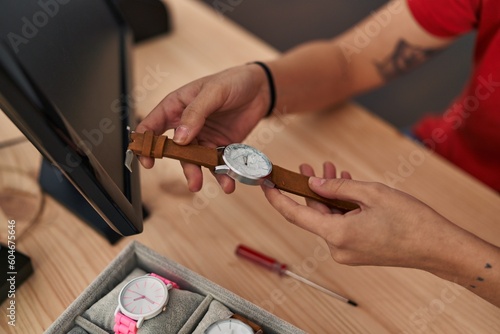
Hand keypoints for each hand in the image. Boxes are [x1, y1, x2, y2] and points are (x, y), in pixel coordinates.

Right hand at [136, 64, 270, 192]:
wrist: (261, 88)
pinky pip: (217, 163)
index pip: (152, 126)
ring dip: (203, 174)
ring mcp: (203, 137)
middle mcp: (186, 125)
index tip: (147, 160)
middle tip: (193, 181)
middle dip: (184, 167)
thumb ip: (195, 113)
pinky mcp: (220, 146)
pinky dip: (222, 174)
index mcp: (176, 107)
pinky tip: (229, 182)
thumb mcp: (213, 92)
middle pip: (177, 151)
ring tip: (213, 185)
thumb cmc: (233, 81)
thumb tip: (179, 138)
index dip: (146, 144)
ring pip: (196, 160)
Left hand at [262, 162, 466, 271]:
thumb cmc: (410, 220)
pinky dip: (339, 207)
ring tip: (329, 171)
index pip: (294, 214)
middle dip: (309, 188)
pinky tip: (344, 188)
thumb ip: (337, 187)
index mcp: (336, 234)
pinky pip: (339, 225)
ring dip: (327, 195)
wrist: (437, 247)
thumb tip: (312, 184)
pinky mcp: (356, 251)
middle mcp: (337, 247)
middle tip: (307, 166)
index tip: (264, 183)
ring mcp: (346, 252)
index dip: (276, 197)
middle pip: (313, 214)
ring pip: (327, 218)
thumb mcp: (371, 193)